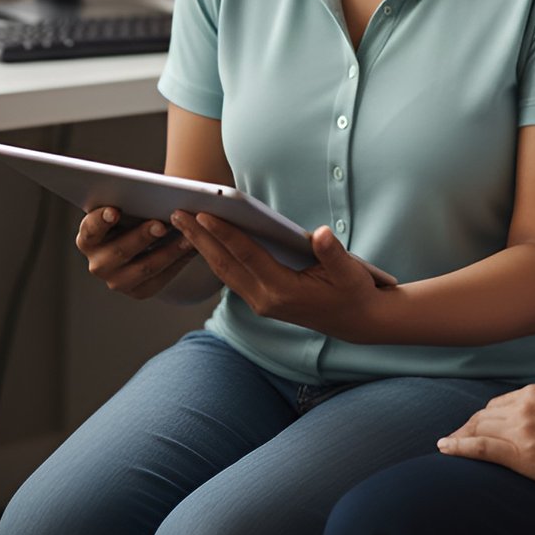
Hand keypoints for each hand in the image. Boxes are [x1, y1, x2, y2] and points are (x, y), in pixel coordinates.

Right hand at [75, 206, 198, 300]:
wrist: (146, 240)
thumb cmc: (135, 214)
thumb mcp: (129, 206)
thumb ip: (132, 200)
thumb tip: (151, 193)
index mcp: (89, 237)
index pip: (90, 229)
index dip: (101, 220)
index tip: (114, 211)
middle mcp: (97, 263)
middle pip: (119, 251)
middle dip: (141, 237)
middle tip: (161, 225)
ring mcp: (116, 280)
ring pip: (143, 268)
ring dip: (168, 252)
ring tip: (187, 237)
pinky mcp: (138, 291)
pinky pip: (159, 280)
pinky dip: (176, 263)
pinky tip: (191, 249)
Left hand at [172, 214, 382, 339]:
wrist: (357, 321)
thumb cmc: (353, 291)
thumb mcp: (350, 271)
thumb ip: (333, 253)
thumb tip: (320, 234)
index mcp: (283, 290)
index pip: (247, 256)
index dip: (225, 233)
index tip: (203, 213)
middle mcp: (265, 300)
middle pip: (225, 264)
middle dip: (199, 238)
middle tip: (176, 213)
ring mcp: (260, 303)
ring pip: (223, 272)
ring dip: (202, 247)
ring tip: (182, 223)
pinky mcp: (261, 301)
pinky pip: (231, 276)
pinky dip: (214, 257)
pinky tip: (204, 241)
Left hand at [438, 384, 534, 499]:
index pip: (499, 403)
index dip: (484, 416)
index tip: (476, 426)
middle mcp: (525, 406)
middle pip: (484, 415)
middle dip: (467, 426)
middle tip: (454, 438)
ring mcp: (522, 429)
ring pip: (479, 429)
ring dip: (459, 437)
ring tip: (446, 446)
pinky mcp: (522, 455)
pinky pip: (481, 448)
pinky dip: (459, 447)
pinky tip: (445, 449)